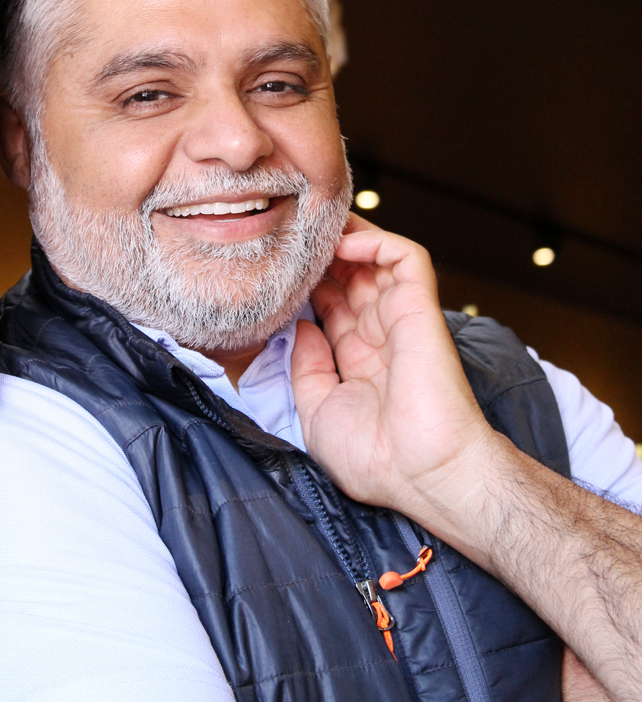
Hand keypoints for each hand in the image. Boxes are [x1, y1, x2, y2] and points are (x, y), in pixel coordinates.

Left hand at [291, 214, 495, 516]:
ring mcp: (400, 318)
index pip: (331, 306)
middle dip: (322, 256)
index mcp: (358, 360)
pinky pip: (405, 257)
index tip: (278, 273)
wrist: (423, 473)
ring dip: (345, 239)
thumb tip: (300, 326)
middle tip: (291, 239)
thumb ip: (305, 367)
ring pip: (376, 259)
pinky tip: (344, 245)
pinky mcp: (421, 306)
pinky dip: (376, 242)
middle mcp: (379, 334)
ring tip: (313, 228)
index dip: (307, 286)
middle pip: (350, 277)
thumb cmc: (376, 459)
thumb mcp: (317, 413)